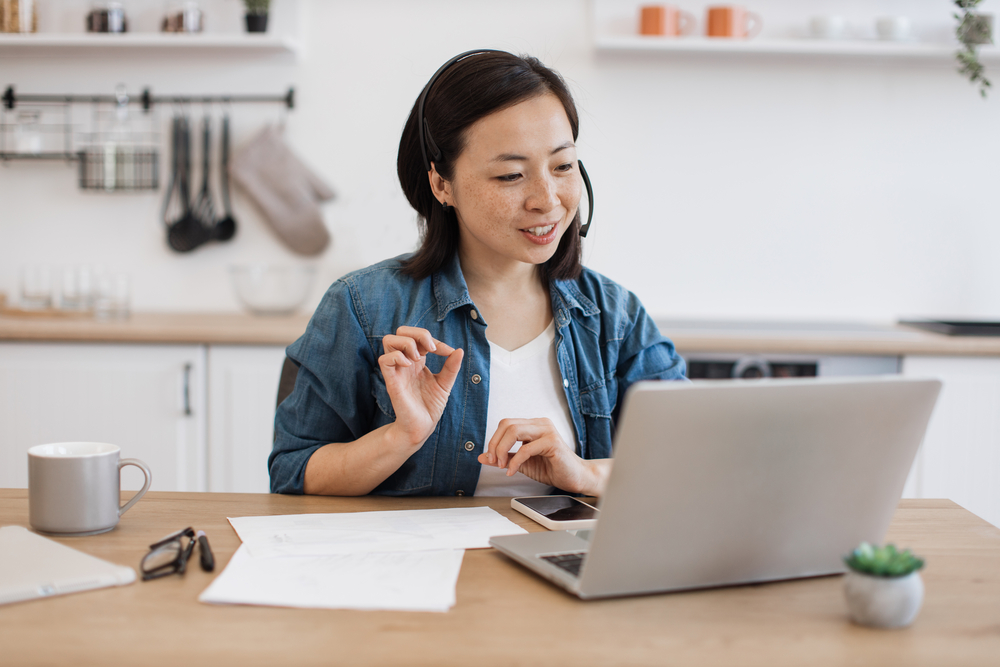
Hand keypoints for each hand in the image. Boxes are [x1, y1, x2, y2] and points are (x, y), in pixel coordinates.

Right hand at [379, 326, 463, 449]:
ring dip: (407, 343)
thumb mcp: (445, 383)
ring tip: (419, 358)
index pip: (419, 337)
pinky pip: (384, 359)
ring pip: (389, 340)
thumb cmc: (430, 406)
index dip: (434, 339)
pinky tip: (410, 366)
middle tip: (431, 349)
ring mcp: (397, 370)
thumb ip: (451, 367)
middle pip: (401, 332)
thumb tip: (459, 349)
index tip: (448, 352)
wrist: (423, 427)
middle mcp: (406, 362)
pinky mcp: (391, 381)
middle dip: (418, 333)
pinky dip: (397, 357)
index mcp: (418, 361)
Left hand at [478, 418, 604, 495]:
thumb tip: (482, 457)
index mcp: (533, 425)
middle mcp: (540, 424)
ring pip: (514, 431)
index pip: (506, 424)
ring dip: (502, 450)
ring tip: (503, 466)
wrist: (575, 478)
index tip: (490, 458)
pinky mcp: (553, 442)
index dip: (494, 440)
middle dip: (495, 444)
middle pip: (507, 424)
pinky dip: (515, 462)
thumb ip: (504, 458)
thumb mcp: (522, 463)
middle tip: (494, 461)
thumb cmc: (552, 468)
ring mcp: (547, 431)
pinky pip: (526, 448)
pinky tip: (513, 471)